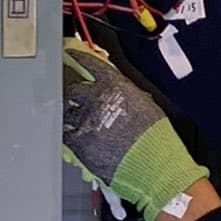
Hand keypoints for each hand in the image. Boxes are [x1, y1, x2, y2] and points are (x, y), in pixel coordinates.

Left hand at [61, 42, 208, 220]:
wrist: (155, 167)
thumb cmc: (156, 140)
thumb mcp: (144, 105)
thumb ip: (124, 93)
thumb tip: (116, 90)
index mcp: (113, 85)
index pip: (88, 62)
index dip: (75, 56)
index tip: (68, 52)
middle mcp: (95, 100)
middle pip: (71, 88)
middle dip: (70, 91)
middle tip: (71, 95)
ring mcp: (84, 122)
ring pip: (64, 111)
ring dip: (67, 114)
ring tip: (72, 118)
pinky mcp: (78, 145)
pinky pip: (64, 134)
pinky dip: (66, 134)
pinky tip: (70, 135)